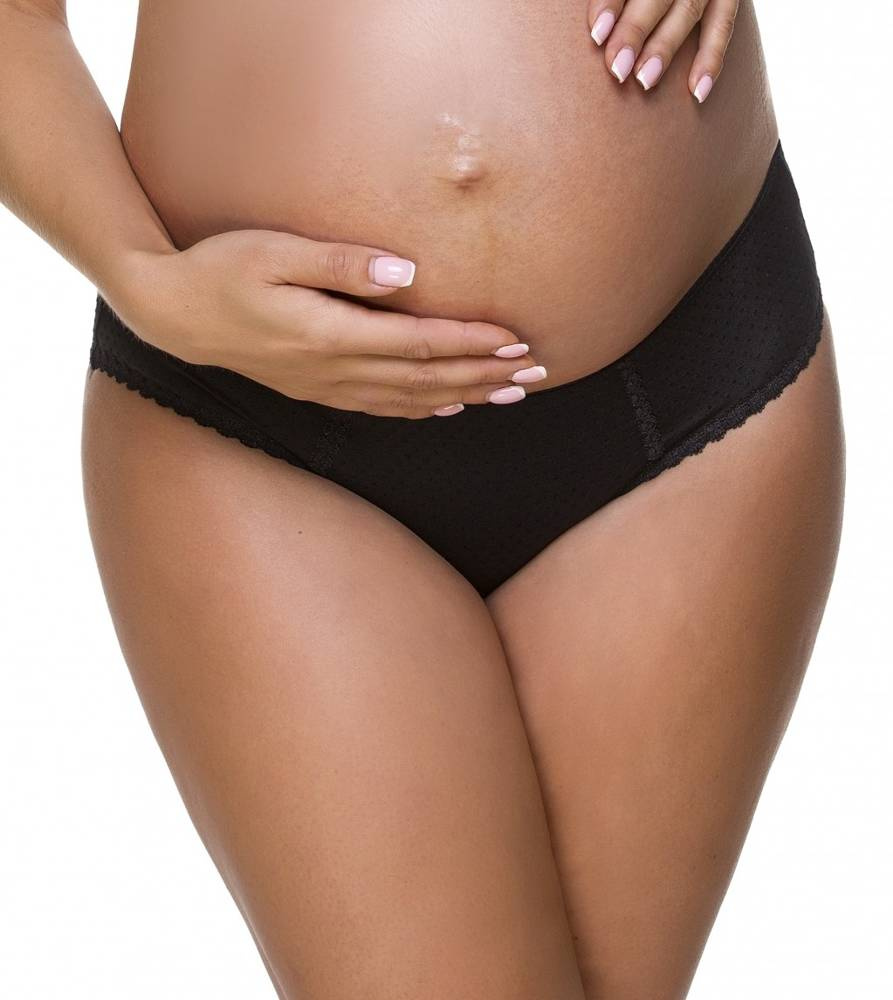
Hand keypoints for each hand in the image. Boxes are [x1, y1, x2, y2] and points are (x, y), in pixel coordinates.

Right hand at [111, 231, 543, 418]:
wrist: (174, 315)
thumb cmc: (222, 272)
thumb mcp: (274, 253)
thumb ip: (341, 264)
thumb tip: (405, 273)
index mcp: (331, 334)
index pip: (420, 343)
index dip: (472, 342)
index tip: (516, 338)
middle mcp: (337, 370)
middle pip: (428, 378)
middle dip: (486, 373)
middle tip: (536, 371)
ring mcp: (328, 387)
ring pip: (412, 400)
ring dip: (465, 395)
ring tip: (510, 392)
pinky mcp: (319, 391)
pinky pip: (384, 409)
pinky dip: (424, 410)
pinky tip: (450, 408)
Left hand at [588, 0, 739, 101]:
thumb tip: (596, 29)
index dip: (611, 2)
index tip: (597, 34)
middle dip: (636, 29)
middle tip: (618, 68)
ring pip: (689, 9)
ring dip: (665, 46)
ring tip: (644, 81)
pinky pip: (723, 25)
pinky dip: (711, 58)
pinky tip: (696, 91)